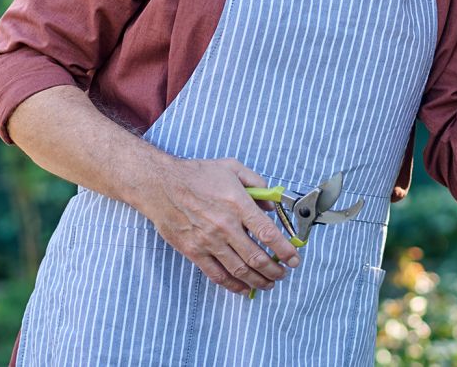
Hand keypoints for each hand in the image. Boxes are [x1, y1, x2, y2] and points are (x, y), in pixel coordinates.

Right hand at [139, 157, 301, 294]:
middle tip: (284, 273)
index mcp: (238, 204)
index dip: (285, 250)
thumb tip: (271, 205)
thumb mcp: (232, 167)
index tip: (294, 259)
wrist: (161, 185)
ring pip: (239, 270)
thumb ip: (257, 183)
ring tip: (269, 283)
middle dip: (275, 269)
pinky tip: (243, 288)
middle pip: (257, 257)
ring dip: (258, 281)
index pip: (268, 233)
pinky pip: (216, 274)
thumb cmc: (197, 174)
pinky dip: (232, 285)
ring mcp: (209, 241)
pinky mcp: (193, 251)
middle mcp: (225, 226)